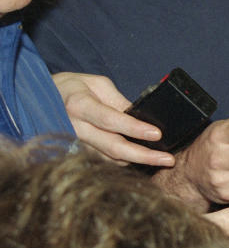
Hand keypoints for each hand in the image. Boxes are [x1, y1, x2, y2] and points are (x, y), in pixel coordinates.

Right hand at [53, 72, 174, 166]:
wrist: (41, 99)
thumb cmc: (73, 88)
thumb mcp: (97, 84)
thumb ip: (118, 101)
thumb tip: (141, 116)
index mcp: (80, 105)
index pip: (111, 120)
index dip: (134, 128)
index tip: (157, 134)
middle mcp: (76, 128)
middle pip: (113, 147)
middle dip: (143, 156)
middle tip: (168, 159)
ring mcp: (76, 144)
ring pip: (110, 159)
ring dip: (137, 162)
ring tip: (161, 161)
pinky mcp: (78, 153)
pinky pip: (104, 161)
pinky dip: (124, 163)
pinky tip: (142, 162)